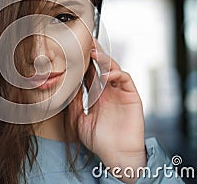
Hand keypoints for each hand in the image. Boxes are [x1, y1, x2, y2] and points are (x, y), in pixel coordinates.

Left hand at [69, 39, 145, 183]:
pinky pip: (125, 79)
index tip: (72, 50)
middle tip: (84, 41)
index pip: (90, 73)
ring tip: (93, 52)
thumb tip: (65, 87)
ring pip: (113, 68)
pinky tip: (106, 74)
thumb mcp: (79, 119)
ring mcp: (120, 92)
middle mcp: (109, 91)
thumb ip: (73, 102)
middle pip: (101, 66)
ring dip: (104, 59)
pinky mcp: (131, 96)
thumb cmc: (98, 140)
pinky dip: (116, 74)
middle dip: (93, 53)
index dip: (82, 62)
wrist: (116, 156)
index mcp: (97, 95)